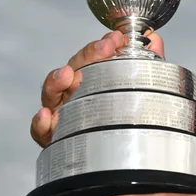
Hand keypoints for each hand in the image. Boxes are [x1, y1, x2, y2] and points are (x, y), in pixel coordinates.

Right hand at [30, 29, 165, 146]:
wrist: (120, 157)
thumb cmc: (124, 119)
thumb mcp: (140, 88)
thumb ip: (148, 62)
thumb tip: (155, 38)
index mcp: (90, 81)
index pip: (91, 58)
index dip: (101, 46)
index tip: (116, 38)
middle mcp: (73, 95)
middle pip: (72, 70)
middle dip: (87, 56)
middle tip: (104, 48)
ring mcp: (60, 115)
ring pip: (51, 94)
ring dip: (56, 81)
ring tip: (66, 75)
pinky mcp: (52, 138)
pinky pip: (40, 131)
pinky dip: (40, 123)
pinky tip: (46, 116)